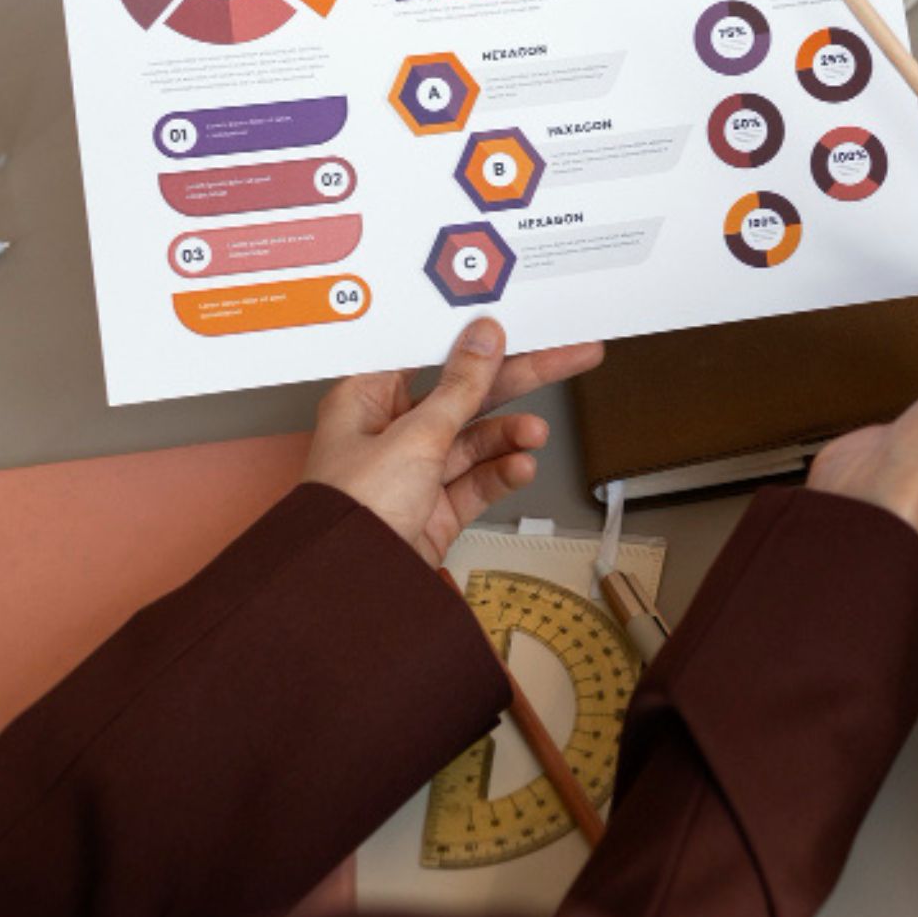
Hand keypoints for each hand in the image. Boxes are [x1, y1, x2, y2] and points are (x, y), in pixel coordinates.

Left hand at [302, 319, 602, 566]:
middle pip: (464, 395)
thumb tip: (485, 337)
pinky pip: (477, 481)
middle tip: (568, 357)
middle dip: (517, 381)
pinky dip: (501, 473)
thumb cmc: (352, 509)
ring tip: (536, 433)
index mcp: (367, 400)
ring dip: (510, 435)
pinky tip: (521, 467)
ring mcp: (414, 473)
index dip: (476, 340)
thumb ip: (460, 387)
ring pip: (475, 440)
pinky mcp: (434, 510)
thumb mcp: (415, 435)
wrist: (349, 591)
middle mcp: (390, 432)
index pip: (431, 355)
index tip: (520, 325)